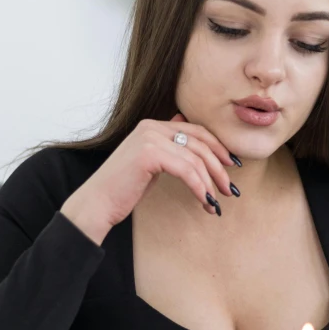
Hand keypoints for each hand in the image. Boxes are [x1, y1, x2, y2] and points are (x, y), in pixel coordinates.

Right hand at [60, 113, 237, 240]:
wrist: (97, 203)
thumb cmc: (124, 188)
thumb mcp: (151, 162)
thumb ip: (169, 147)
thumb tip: (187, 129)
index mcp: (153, 125)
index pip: (197, 131)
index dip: (218, 148)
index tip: (231, 167)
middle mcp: (151, 127)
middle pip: (200, 143)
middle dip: (219, 167)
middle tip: (230, 190)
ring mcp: (149, 138)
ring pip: (195, 159)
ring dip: (211, 183)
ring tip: (216, 202)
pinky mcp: (149, 154)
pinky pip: (186, 170)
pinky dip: (199, 187)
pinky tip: (204, 201)